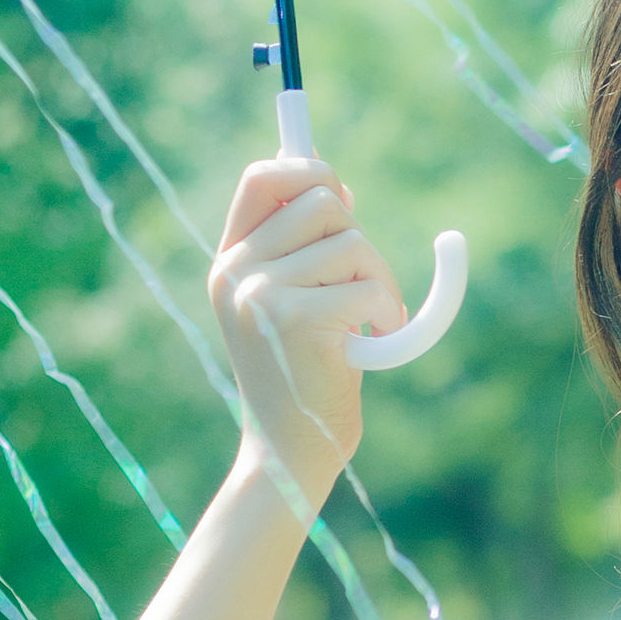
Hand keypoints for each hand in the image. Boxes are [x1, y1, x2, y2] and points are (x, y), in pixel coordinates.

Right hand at [208, 154, 406, 501]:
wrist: (291, 450)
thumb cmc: (307, 375)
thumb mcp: (293, 302)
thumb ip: (301, 248)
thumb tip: (332, 183)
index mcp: (231, 261)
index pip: (263, 178)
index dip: (309, 168)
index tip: (342, 194)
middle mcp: (236, 271)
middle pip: (321, 200)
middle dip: (359, 237)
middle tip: (363, 284)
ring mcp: (259, 293)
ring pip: (352, 242)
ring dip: (380, 279)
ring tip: (369, 321)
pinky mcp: (295, 320)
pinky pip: (368, 285)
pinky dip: (388, 310)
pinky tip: (373, 341)